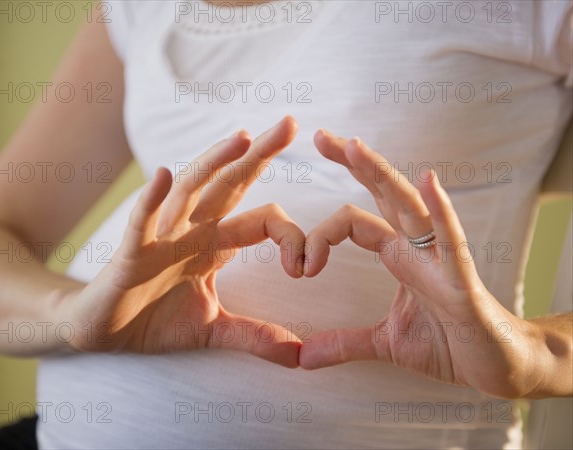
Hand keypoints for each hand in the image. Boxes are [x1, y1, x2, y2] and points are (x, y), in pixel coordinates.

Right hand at [56, 116, 304, 366]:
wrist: (102, 331)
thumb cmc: (155, 319)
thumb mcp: (213, 330)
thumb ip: (254, 336)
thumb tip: (299, 357)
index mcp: (216, 242)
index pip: (263, 220)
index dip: (289, 237)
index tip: (305, 267)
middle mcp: (193, 229)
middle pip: (229, 184)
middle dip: (257, 155)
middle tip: (289, 123)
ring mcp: (161, 236)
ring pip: (190, 191)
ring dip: (213, 162)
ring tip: (240, 137)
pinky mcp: (130, 252)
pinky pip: (142, 222)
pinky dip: (151, 200)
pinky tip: (165, 176)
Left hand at [299, 130, 548, 397]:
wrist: (497, 368)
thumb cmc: (450, 344)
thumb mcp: (386, 343)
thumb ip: (345, 342)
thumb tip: (302, 357)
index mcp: (398, 255)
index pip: (354, 222)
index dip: (322, 234)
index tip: (300, 267)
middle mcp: (417, 247)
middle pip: (383, 195)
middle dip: (353, 163)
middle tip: (322, 135)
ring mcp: (440, 258)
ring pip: (410, 206)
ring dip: (382, 175)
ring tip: (354, 146)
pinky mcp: (462, 280)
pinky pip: (451, 240)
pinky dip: (440, 211)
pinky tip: (429, 181)